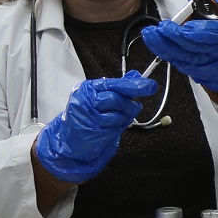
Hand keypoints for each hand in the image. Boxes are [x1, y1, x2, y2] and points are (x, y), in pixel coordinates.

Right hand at [34, 73, 157, 182]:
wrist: (67, 141)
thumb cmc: (85, 117)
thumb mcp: (97, 97)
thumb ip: (117, 88)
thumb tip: (136, 77)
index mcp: (87, 89)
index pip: (112, 84)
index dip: (133, 85)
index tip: (149, 86)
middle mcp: (85, 102)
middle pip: (116, 99)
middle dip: (129, 105)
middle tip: (133, 108)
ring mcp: (87, 118)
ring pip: (117, 116)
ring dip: (123, 119)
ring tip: (116, 120)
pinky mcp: (92, 134)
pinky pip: (115, 130)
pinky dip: (117, 130)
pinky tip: (110, 129)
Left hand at [140, 0, 217, 91]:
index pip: (216, 32)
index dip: (201, 31)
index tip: (186, 27)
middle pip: (196, 46)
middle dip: (176, 37)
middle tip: (162, 27)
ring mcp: (206, 63)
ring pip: (184, 56)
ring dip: (165, 45)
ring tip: (151, 34)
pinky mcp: (195, 71)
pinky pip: (179, 63)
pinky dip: (165, 53)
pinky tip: (154, 44)